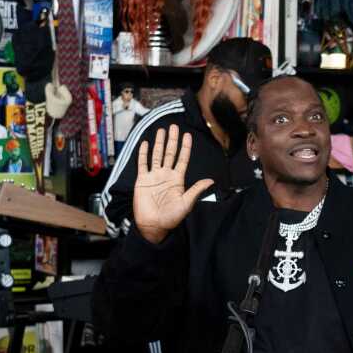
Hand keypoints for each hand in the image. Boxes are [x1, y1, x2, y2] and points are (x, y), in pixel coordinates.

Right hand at [133, 124, 213, 243]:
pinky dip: (143, 153)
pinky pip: (142, 163)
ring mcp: (154, 176)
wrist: (154, 225)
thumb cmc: (171, 217)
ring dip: (159, 143)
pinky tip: (145, 143)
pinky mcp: (142, 180)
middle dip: (172, 140)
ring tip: (161, 130)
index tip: (188, 135)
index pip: (182, 159)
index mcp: (177, 179)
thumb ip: (196, 189)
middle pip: (170, 153)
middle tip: (174, 126)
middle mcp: (166, 175)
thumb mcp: (187, 202)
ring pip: (157, 155)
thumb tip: (211, 181)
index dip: (185, 147)